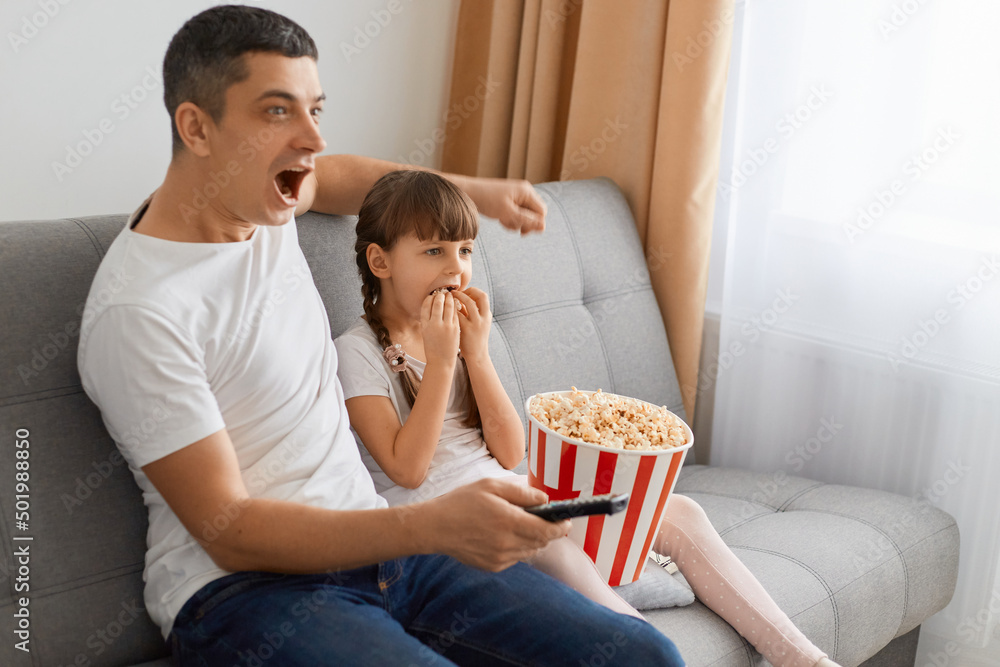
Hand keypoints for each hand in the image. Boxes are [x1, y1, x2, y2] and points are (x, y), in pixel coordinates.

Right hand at [419, 478, 569, 571]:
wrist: (435, 527)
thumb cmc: (462, 502)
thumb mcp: (491, 486)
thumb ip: (521, 493)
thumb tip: (545, 499)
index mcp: (508, 520)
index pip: (546, 530)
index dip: (561, 527)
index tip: (566, 521)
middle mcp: (506, 543)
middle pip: (541, 542)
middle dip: (548, 532)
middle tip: (546, 520)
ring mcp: (499, 558)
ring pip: (530, 551)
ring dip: (533, 539)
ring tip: (521, 525)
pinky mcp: (492, 566)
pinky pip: (515, 558)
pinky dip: (517, 547)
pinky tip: (504, 535)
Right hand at [420, 291, 459, 366]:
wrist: (441, 362)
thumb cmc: (433, 348)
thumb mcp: (426, 333)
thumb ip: (428, 321)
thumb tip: (431, 307)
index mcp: (424, 325)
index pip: (425, 305)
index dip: (429, 298)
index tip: (432, 295)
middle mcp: (434, 324)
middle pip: (437, 303)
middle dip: (440, 295)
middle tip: (442, 292)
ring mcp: (445, 326)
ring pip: (448, 306)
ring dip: (449, 298)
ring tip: (449, 295)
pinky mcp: (455, 329)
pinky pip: (455, 313)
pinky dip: (455, 306)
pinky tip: (456, 303)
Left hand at [453, 288, 490, 363]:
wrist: (477, 355)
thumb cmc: (474, 338)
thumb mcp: (478, 323)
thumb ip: (471, 312)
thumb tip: (460, 298)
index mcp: (487, 315)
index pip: (483, 295)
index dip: (473, 291)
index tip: (463, 292)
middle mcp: (484, 317)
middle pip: (480, 295)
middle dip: (467, 291)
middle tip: (455, 292)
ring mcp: (476, 323)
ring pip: (469, 302)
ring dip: (459, 297)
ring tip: (449, 298)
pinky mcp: (467, 329)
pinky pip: (459, 313)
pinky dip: (452, 309)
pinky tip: (445, 309)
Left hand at [464, 177, 546, 235]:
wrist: (468, 192)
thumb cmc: (488, 200)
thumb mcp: (508, 213)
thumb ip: (527, 220)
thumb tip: (543, 227)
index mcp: (527, 192)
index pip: (541, 212)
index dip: (535, 224)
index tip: (522, 232)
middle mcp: (524, 191)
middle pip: (535, 213)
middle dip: (525, 223)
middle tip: (512, 227)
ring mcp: (517, 195)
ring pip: (525, 214)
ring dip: (516, 222)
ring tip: (503, 221)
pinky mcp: (510, 199)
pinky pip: (517, 212)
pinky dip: (510, 218)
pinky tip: (500, 219)